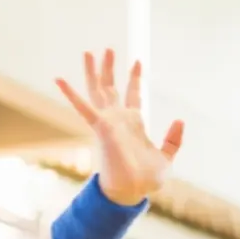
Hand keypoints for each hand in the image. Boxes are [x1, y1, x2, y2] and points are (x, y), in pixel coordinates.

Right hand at [55, 48, 184, 205]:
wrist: (132, 190)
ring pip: (98, 90)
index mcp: (134, 123)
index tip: (137, 60)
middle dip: (110, 68)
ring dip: (94, 71)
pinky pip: (83, 107)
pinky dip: (71, 93)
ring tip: (89, 51)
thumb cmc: (147, 179)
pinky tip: (59, 79)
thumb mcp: (167, 156)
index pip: (133, 94)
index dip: (134, 78)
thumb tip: (180, 119)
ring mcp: (108, 121)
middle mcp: (119, 119)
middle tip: (107, 48)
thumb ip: (173, 139)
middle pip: (112, 87)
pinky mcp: (100, 127)